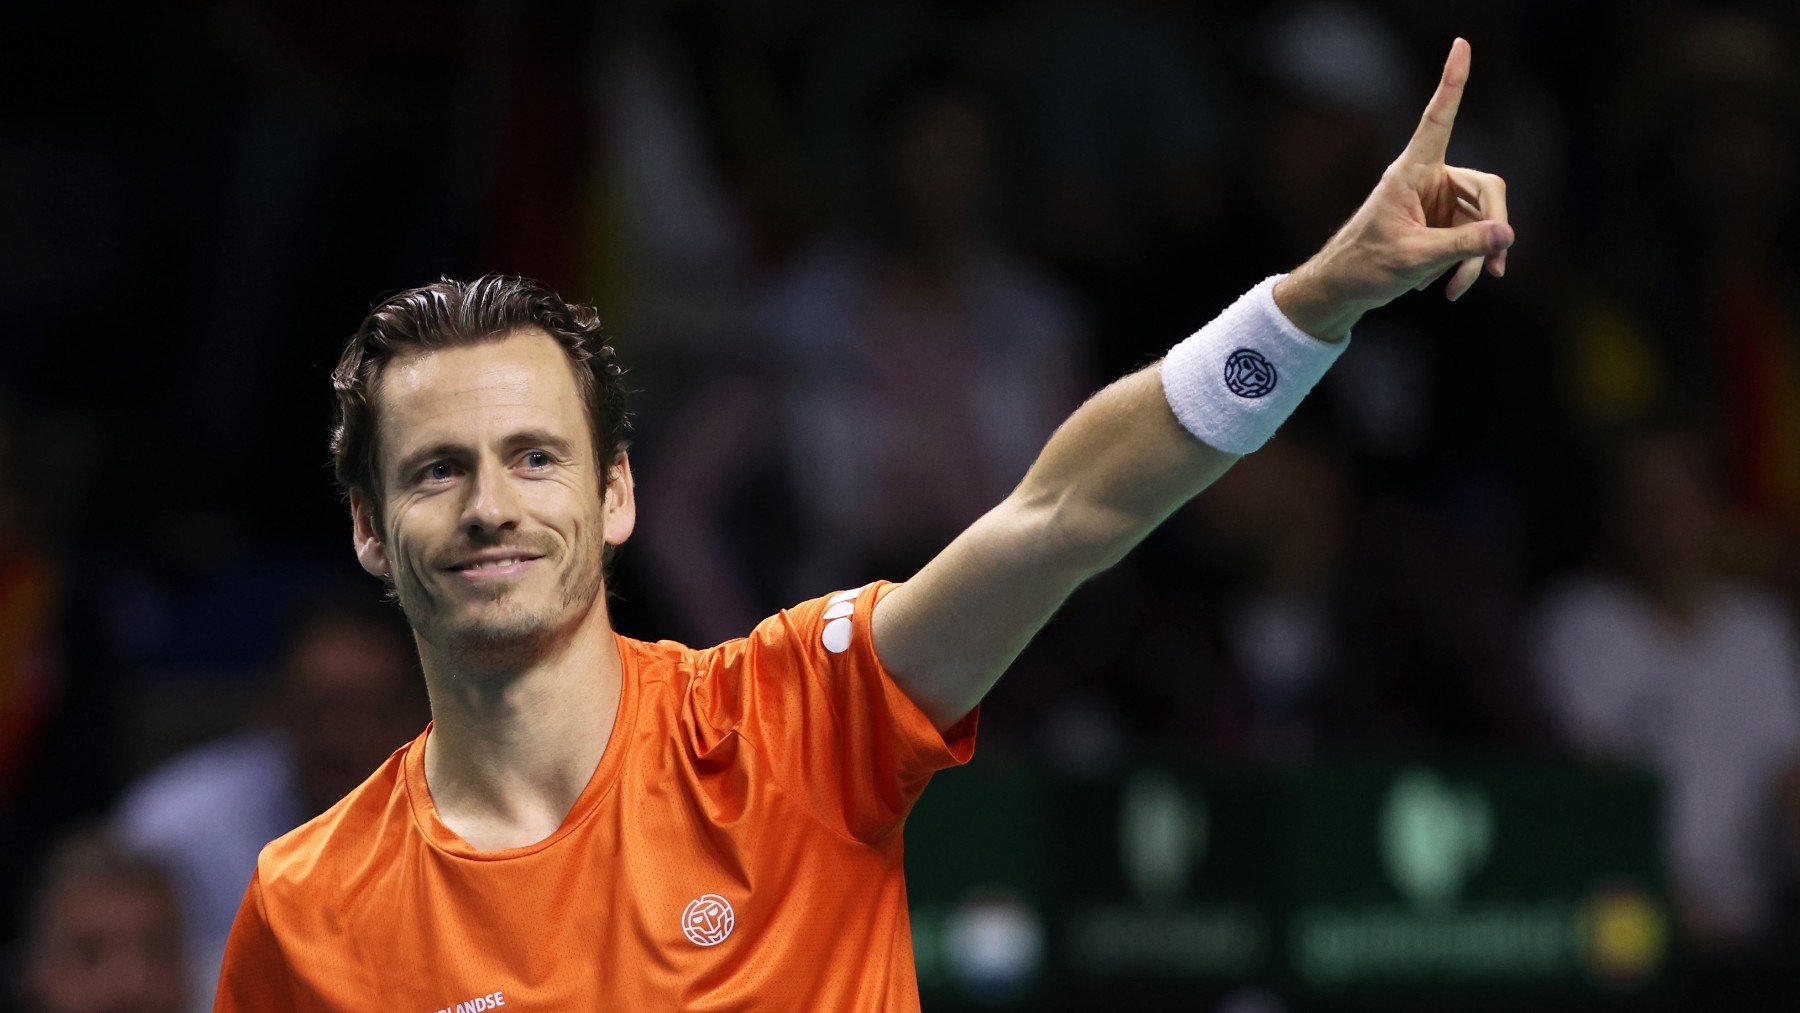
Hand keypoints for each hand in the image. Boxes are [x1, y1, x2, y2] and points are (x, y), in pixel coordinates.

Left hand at [1275, 38, 1514, 340]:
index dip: (1451, 83)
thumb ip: (1462, 247)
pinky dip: (1467, 265)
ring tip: (1455, 288)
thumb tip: (1508, 234)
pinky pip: (1474, 238)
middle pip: (1487, 188)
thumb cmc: (1365, 268)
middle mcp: (1429, 179)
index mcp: (1411, 172)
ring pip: (1484, 220)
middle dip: (1491, 230)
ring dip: (1476, 258)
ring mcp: (1439, 202)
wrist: (1344, 290)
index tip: (1460, 44)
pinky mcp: (1443, 224)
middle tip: (1495, 269)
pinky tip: (1447, 288)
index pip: (1438, 120)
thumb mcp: (1414, 259)